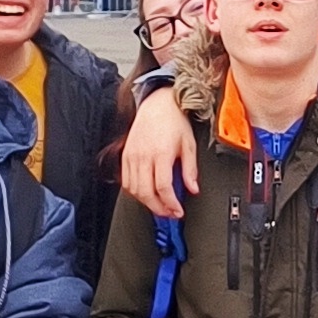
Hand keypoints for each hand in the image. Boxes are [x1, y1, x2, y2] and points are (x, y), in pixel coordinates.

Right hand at [121, 90, 200, 220]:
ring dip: (146, 202)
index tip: (178, 211)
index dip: (170, 204)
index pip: (163, 187)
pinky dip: (134, 192)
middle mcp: (143, 156)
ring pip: (133, 189)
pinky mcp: (125, 155)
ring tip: (159, 205)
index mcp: (161, 153)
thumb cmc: (174, 121)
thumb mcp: (189, 144)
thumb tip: (193, 189)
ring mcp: (132, 156)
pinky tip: (146, 193)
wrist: (157, 103)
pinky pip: (125, 181)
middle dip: (158, 208)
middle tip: (169, 214)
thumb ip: (190, 169)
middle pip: (146, 192)